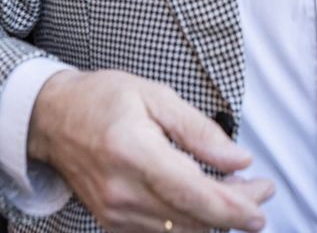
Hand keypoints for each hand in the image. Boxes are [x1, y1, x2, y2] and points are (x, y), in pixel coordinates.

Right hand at [27, 70, 272, 232]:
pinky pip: (163, 231)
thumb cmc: (102, 100)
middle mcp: (123, 191)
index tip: (263, 198)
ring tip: (240, 195)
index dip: (234, 205)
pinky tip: (207, 201)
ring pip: (182, 230)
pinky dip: (192, 220)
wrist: (52, 119)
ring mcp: (116, 213)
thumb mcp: (156, 96)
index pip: (194, 194)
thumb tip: (238, 160)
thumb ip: (200, 131)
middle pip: (193, 218)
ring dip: (216, 218)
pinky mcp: (113, 222)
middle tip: (262, 192)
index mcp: (134, 153)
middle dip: (236, 210)